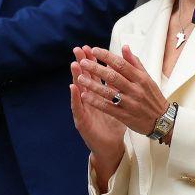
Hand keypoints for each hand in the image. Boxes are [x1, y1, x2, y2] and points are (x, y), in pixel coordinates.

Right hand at [68, 46, 125, 167]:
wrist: (111, 147)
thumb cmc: (114, 124)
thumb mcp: (119, 103)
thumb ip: (118, 87)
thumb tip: (122, 71)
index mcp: (98, 95)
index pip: (94, 74)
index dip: (91, 61)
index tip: (89, 47)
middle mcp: (88, 100)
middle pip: (84, 78)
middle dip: (81, 63)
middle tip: (77, 49)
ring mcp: (84, 110)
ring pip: (79, 91)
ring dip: (76, 77)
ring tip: (74, 64)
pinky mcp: (81, 121)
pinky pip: (78, 108)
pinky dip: (75, 98)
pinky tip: (73, 88)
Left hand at [73, 45, 168, 138]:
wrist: (162, 121)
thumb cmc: (153, 97)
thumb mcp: (147, 78)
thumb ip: (135, 63)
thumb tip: (124, 47)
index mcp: (141, 79)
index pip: (121, 64)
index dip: (107, 56)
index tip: (94, 50)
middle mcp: (136, 90)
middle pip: (113, 77)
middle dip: (96, 68)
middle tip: (82, 62)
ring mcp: (130, 103)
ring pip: (109, 92)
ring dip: (93, 84)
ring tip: (80, 78)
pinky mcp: (125, 116)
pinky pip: (108, 108)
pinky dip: (96, 101)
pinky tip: (84, 96)